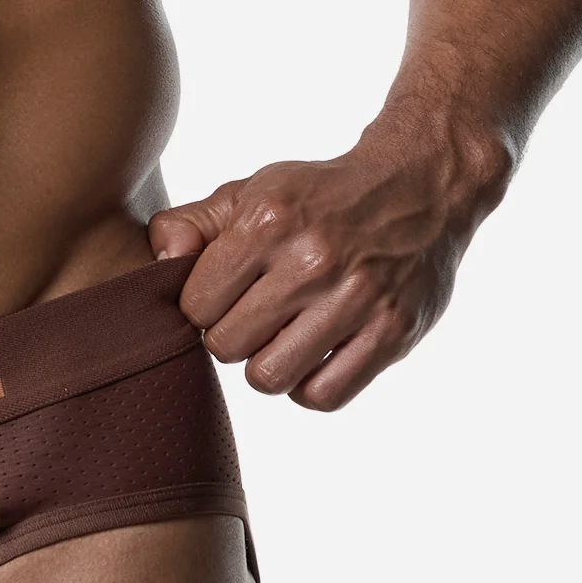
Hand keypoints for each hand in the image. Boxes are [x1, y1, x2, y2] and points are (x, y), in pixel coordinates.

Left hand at [148, 125, 513, 410]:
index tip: (224, 295)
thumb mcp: (250, 193)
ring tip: (282, 337)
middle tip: (255, 316)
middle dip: (231, 336)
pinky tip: (314, 356)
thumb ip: (190, 225)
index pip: (194, 307)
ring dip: (268, 365)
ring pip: (269, 378)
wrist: (421, 186)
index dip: (202, 307)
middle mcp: (313, 260)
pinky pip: (323, 396)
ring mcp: (358, 298)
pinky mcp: (394, 331)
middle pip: (226, 347)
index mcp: (268, 222)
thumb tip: (160, 263)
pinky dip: (309, 386)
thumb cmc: (317, 199)